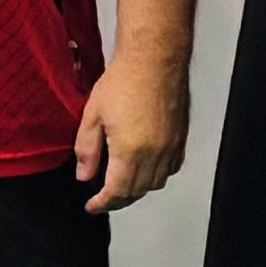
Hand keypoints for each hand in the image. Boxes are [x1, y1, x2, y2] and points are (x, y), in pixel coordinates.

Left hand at [75, 52, 189, 215]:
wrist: (155, 59)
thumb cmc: (123, 81)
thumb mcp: (93, 115)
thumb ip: (87, 150)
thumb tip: (84, 176)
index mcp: (131, 151)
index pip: (117, 192)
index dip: (102, 203)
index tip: (91, 207)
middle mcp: (156, 154)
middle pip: (137, 192)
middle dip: (118, 200)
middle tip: (102, 199)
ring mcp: (172, 147)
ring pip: (156, 183)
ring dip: (137, 190)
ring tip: (121, 185)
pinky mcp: (181, 138)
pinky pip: (171, 168)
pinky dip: (156, 175)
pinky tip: (144, 168)